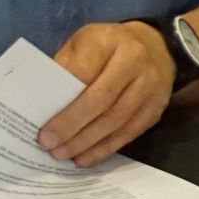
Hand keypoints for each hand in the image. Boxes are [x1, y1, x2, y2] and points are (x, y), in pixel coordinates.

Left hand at [41, 21, 175, 165]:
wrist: (156, 46)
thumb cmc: (107, 47)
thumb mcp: (82, 42)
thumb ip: (65, 67)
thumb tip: (42, 102)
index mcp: (109, 41)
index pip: (83, 71)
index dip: (63, 100)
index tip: (42, 123)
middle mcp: (134, 61)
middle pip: (101, 99)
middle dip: (72, 125)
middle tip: (49, 144)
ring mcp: (150, 86)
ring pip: (117, 120)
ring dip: (87, 141)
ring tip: (63, 154)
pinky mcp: (156, 108)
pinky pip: (129, 133)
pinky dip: (105, 148)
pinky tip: (85, 158)